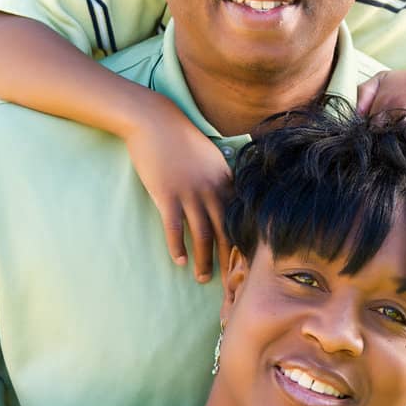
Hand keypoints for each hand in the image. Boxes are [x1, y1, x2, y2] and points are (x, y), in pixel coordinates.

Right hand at [122, 102, 230, 282]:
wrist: (155, 121)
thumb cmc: (181, 140)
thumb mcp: (211, 158)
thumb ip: (221, 179)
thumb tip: (227, 198)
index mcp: (226, 181)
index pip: (241, 219)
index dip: (246, 243)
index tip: (250, 264)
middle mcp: (213, 190)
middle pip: (227, 232)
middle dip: (231, 260)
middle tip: (234, 284)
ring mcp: (190, 193)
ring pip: (203, 234)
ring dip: (205, 260)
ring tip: (204, 279)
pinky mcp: (167, 195)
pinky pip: (175, 227)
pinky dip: (178, 246)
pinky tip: (180, 261)